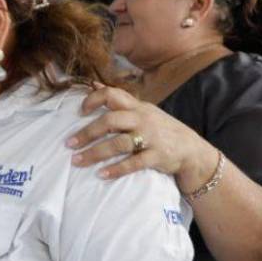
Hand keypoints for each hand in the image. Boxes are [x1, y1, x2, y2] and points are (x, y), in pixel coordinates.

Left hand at [67, 86, 217, 192]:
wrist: (192, 150)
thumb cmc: (161, 129)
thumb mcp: (143, 110)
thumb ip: (120, 101)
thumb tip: (94, 85)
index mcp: (137, 106)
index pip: (113, 94)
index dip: (93, 100)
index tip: (79, 111)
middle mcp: (143, 119)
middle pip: (111, 120)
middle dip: (87, 132)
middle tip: (69, 144)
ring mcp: (151, 138)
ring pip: (119, 144)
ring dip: (95, 153)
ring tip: (77, 161)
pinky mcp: (157, 156)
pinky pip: (134, 163)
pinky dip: (116, 169)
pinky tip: (101, 175)